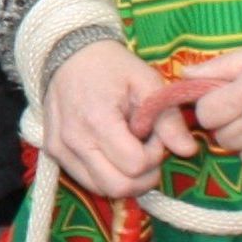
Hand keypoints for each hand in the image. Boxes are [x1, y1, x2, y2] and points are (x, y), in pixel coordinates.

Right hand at [42, 41, 197, 199]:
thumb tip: (188, 150)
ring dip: (124, 178)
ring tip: (128, 149)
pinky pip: (85, 179)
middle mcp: (74, 140)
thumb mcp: (147, 82)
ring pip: (101, 189)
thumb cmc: (111, 65)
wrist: (70, 53)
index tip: (153, 135)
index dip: (153, 155)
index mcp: (97, 120)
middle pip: (118, 187)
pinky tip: (111, 151)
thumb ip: (168, 119)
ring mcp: (59, 148)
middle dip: (142, 177)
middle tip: (147, 151)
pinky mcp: (53, 151)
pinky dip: (105, 174)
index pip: (135, 165)